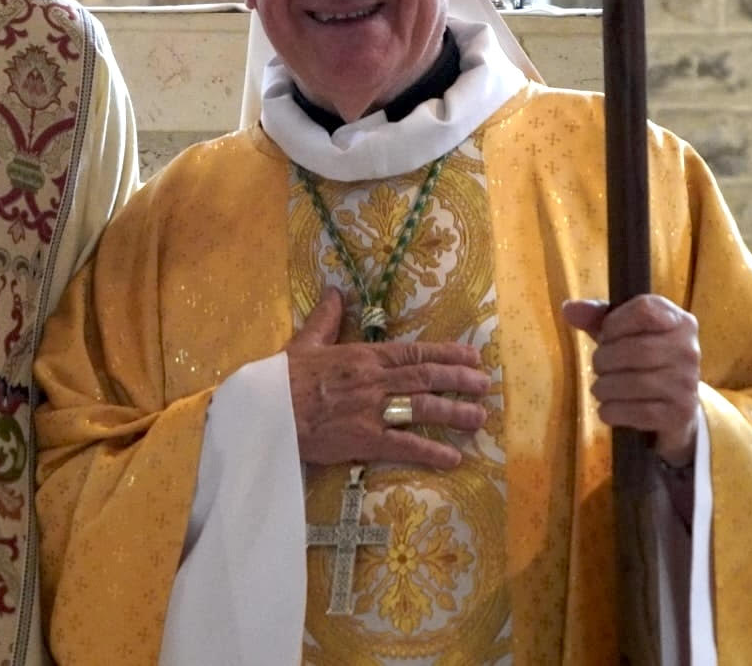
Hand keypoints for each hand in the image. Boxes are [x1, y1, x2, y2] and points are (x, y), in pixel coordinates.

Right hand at [287, 287, 490, 468]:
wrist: (265, 411)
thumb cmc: (282, 378)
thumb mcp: (305, 342)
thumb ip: (325, 318)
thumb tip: (334, 291)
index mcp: (362, 355)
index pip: (413, 350)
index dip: (447, 352)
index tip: (472, 355)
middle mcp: (374, 380)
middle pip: (427, 377)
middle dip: (460, 380)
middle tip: (486, 384)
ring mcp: (372, 410)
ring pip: (423, 408)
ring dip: (455, 412)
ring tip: (479, 418)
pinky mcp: (365, 439)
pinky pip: (405, 446)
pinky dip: (431, 453)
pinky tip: (453, 459)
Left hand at [562, 296, 701, 466]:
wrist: (672, 403)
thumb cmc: (641, 358)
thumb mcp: (621, 332)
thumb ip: (596, 317)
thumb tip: (569, 309)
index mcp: (678, 321)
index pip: (646, 310)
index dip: (615, 323)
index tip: (606, 334)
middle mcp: (689, 350)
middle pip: (636, 349)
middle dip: (604, 359)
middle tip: (598, 366)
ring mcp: (688, 384)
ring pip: (635, 383)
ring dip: (605, 387)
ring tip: (601, 387)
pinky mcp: (680, 414)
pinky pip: (638, 412)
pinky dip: (612, 410)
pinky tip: (609, 407)